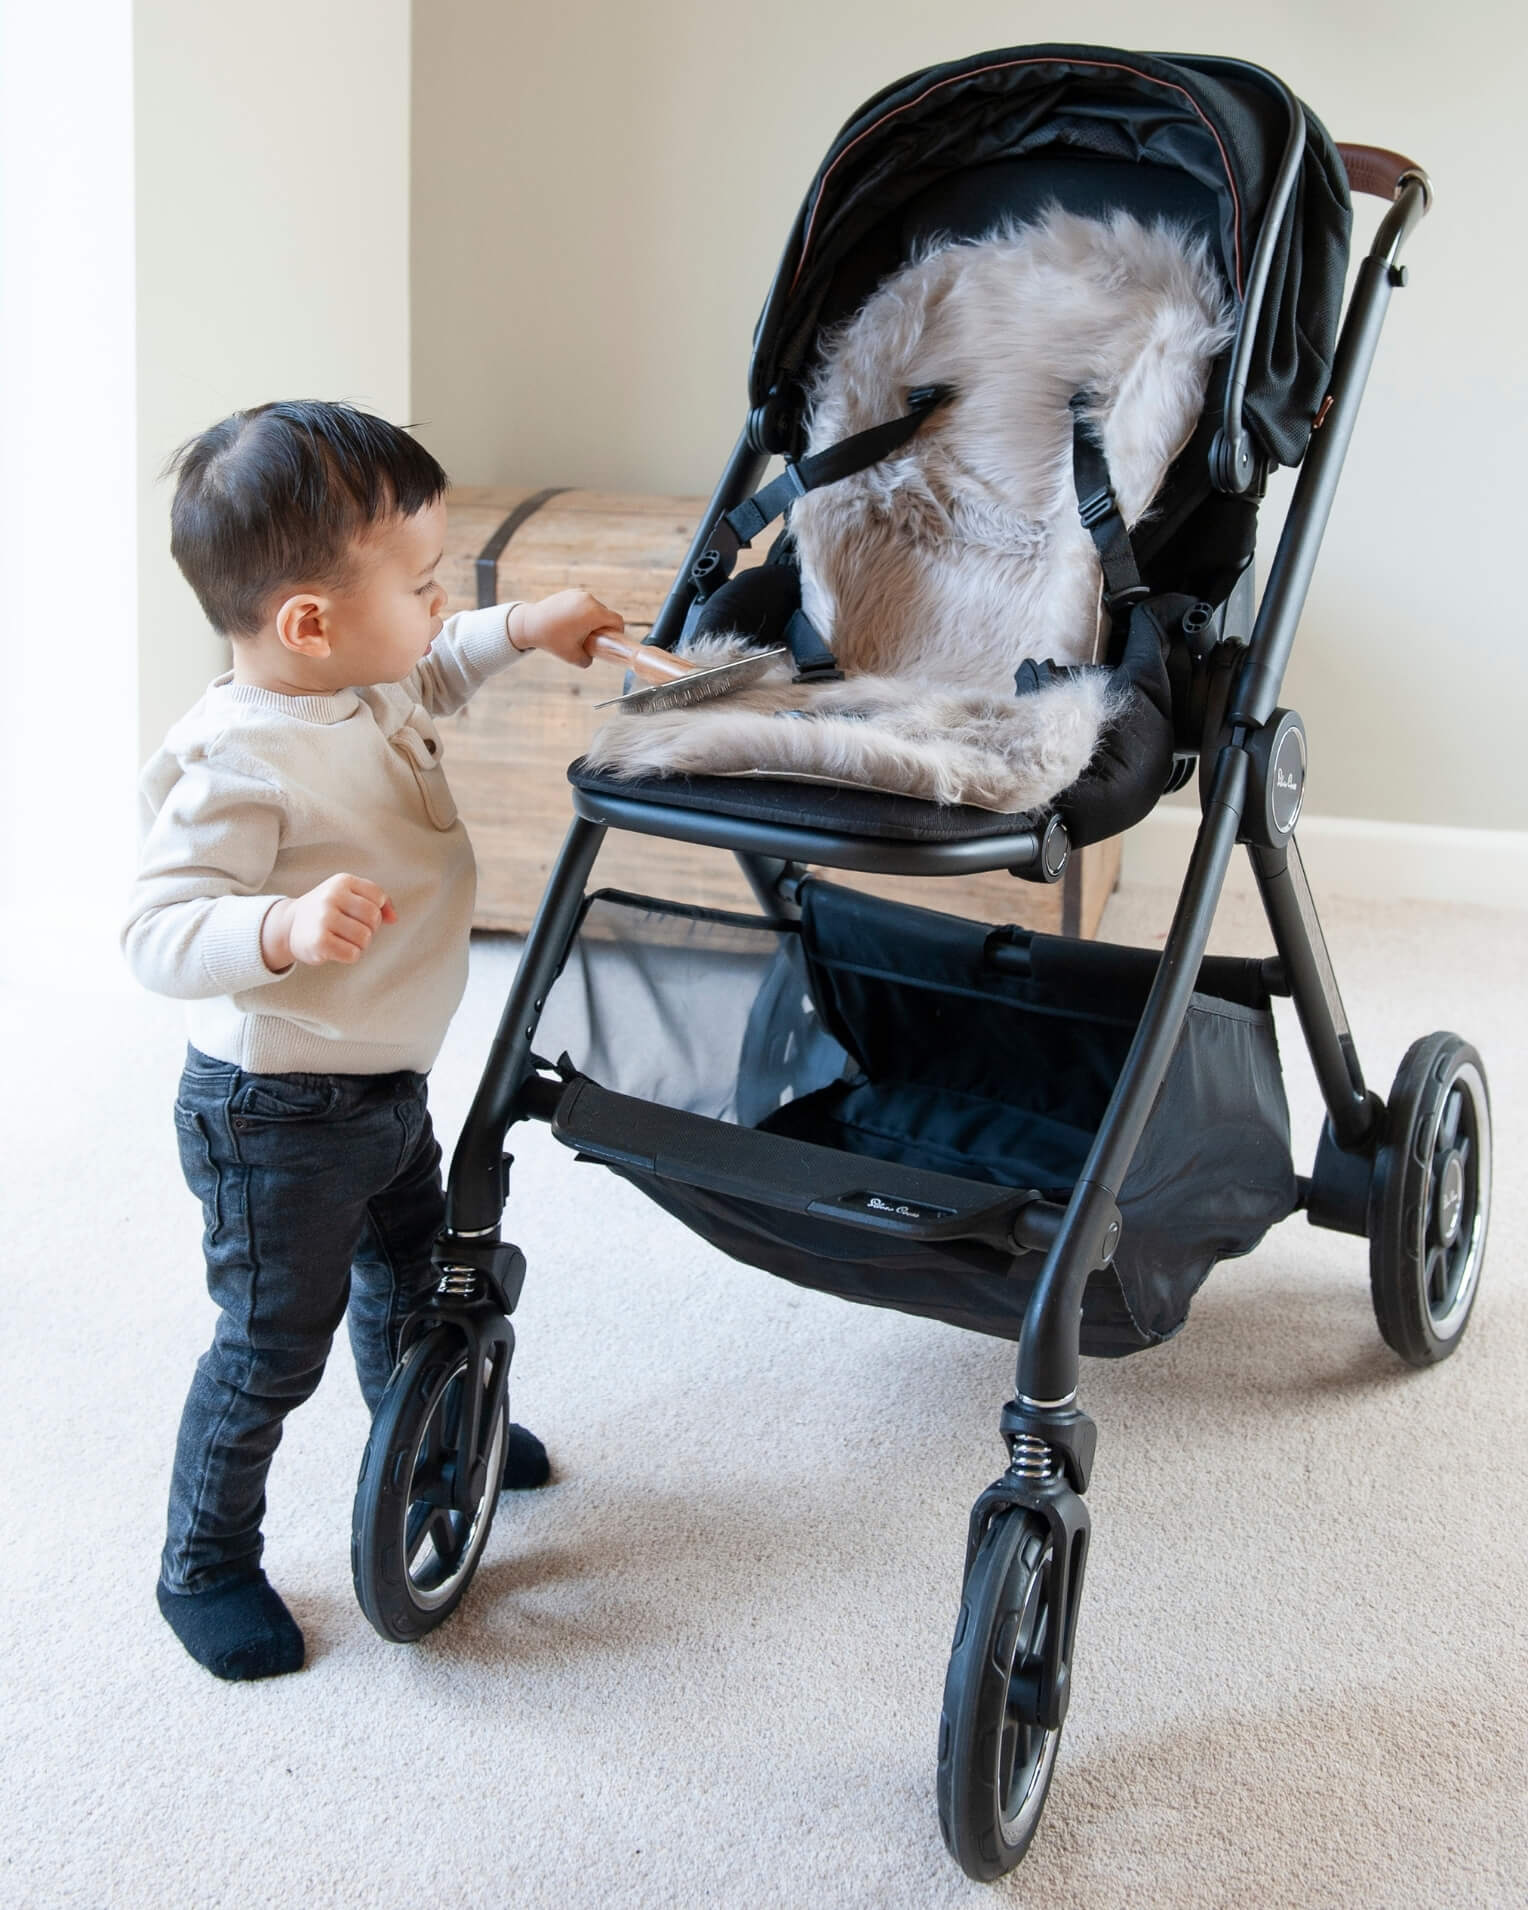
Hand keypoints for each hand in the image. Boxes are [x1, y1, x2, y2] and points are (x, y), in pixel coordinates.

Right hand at [261, 875, 396, 970]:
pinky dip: (350, 955)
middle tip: (353, 930)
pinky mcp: (319, 941)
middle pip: (373, 918)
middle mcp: (332, 896)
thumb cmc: (328, 911)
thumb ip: (378, 902)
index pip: (378, 897)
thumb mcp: (350, 896)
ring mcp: (324, 918)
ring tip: (344, 940)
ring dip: (360, 944)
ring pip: (365, 937)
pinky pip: (353, 954)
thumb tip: (394, 919)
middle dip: (370, 929)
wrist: (290, 926)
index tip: (361, 915)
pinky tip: (337, 949)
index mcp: (342, 881)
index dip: (377, 911)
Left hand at [507, 589, 622, 667]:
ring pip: (596, 608)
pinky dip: (583, 612)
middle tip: (594, 639)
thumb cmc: (552, 640)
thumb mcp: (574, 657)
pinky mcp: (571, 592)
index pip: (617, 621)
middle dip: (604, 627)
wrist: (529, 623)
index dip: (618, 633)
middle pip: (607, 614)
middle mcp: (589, 600)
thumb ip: (588, 660)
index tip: (611, 641)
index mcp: (594, 613)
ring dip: (593, 619)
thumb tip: (593, 657)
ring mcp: (579, 594)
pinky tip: (573, 623)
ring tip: (581, 631)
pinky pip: (584, 603)